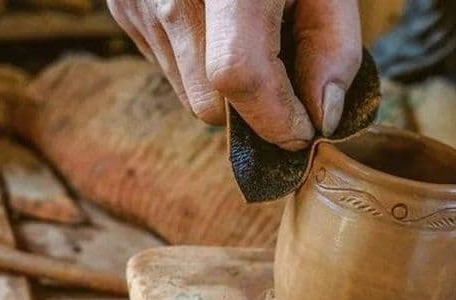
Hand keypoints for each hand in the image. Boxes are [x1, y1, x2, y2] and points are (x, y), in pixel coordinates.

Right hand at [107, 0, 361, 149]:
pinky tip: (215, 21)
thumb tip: (321, 119)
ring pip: (187, 94)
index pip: (238, 74)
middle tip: (283, 71)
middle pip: (209, 104)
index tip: (304, 131)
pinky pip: (166, 67)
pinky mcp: (122, 4)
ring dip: (225, 87)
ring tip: (249, 32)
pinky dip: (198, 62)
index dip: (276, 117)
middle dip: (254, 107)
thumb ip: (333, 48)